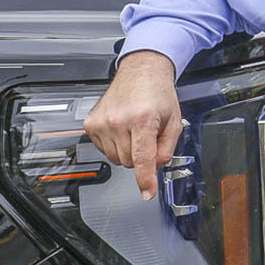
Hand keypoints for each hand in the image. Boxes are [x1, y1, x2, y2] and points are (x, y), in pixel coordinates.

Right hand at [83, 50, 180, 199]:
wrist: (141, 72)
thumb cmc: (158, 93)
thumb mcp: (174, 120)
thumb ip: (167, 147)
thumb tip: (156, 167)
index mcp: (142, 119)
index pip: (142, 158)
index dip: (145, 179)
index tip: (147, 192)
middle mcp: (118, 121)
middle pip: (130, 162)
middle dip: (141, 156)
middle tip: (148, 136)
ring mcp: (102, 123)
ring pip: (116, 158)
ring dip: (128, 150)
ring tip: (136, 129)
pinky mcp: (90, 124)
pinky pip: (104, 149)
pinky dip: (115, 144)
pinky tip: (123, 128)